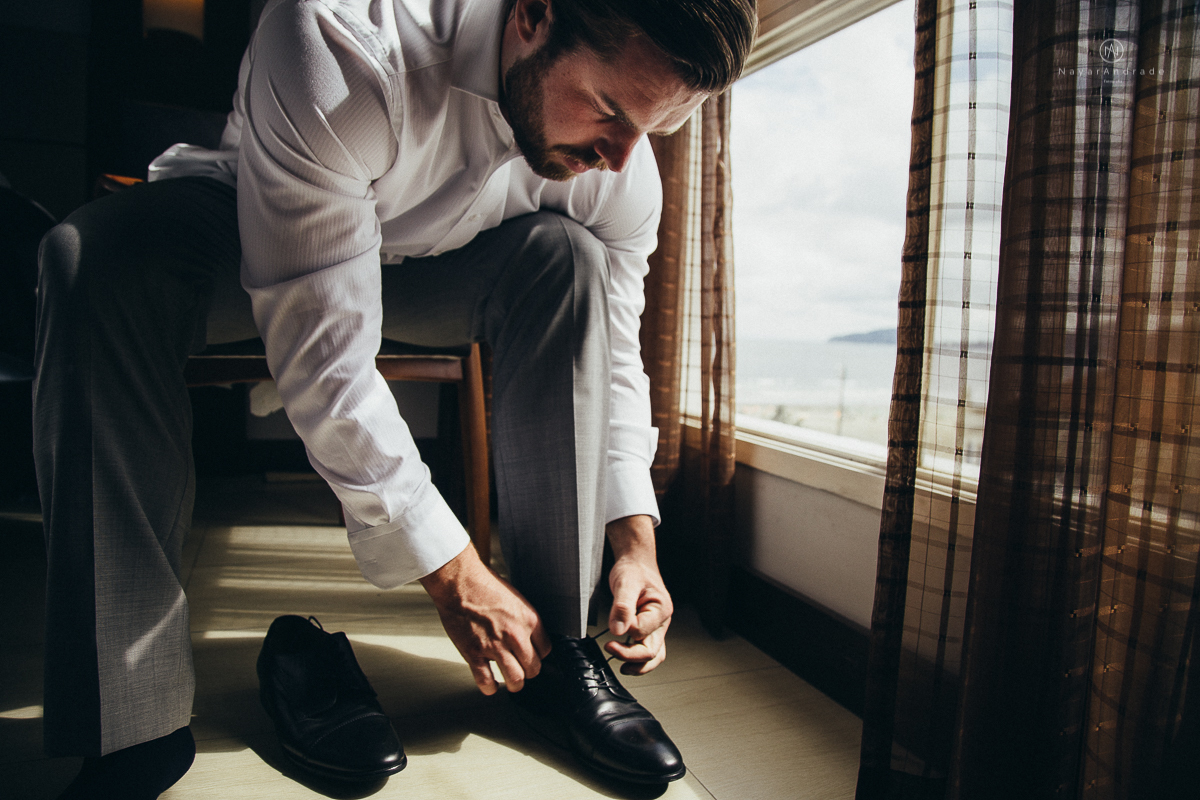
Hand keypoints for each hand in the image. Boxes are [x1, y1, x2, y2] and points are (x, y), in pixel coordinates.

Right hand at [420, 544, 550, 694]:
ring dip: (514, 683)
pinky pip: (486, 681)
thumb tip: (530, 636)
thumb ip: (525, 620)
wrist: (460, 583)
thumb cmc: (485, 586)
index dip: (540, 655)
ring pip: (515, 679)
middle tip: (522, 669)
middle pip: (533, 668)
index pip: (546, 650)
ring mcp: (495, 646)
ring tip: (511, 681)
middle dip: (529, 671)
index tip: (534, 657)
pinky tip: (491, 685)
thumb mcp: (516, 599)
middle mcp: (515, 635)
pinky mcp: (474, 653)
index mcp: (529, 620)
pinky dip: (490, 687)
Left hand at [603, 515, 673, 675]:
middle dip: (630, 655)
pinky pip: (647, 650)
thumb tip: (618, 631)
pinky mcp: (648, 629)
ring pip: (653, 655)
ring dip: (637, 665)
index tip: (612, 628)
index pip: (643, 631)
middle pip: (651, 651)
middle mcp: (661, 621)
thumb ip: (622, 607)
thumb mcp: (625, 583)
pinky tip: (625, 661)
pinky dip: (637, 659)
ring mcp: (656, 627)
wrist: (636, 562)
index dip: (626, 631)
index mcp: (661, 609)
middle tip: (609, 648)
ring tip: (621, 667)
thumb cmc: (634, 569)